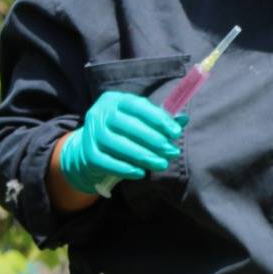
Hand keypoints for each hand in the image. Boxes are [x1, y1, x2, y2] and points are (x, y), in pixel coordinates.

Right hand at [57, 91, 182, 194]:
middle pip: (128, 126)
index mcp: (115, 100)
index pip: (137, 106)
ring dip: (142, 156)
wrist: (94, 149)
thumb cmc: (124, 132)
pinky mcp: (88, 153)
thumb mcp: (140, 121)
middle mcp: (100, 114)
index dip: (158, 119)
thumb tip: (184, 119)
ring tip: (161, 164)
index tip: (175, 132)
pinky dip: (124, 168)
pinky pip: (107, 162)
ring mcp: (91, 133)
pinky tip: (140, 173)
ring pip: (118, 145)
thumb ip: (160, 119)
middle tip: (172, 152)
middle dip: (154, 140)